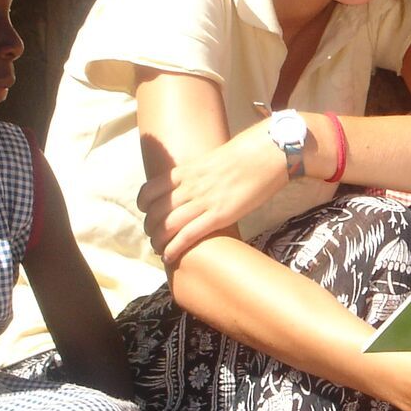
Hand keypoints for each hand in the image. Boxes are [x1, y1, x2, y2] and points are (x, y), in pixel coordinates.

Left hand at [139, 120, 288, 266]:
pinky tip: (170, 256)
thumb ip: (199, 174)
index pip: (151, 189)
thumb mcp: (212, 160)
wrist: (266, 153)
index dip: (143, 205)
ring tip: (160, 249)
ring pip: (167, 225)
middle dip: (150, 228)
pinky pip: (188, 235)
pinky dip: (174, 248)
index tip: (147, 213)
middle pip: (156, 211)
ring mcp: (203, 200)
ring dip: (159, 241)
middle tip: (154, 236)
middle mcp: (190, 186)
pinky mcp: (219, 215)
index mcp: (186, 171)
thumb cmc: (246, 155)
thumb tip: (196, 185)